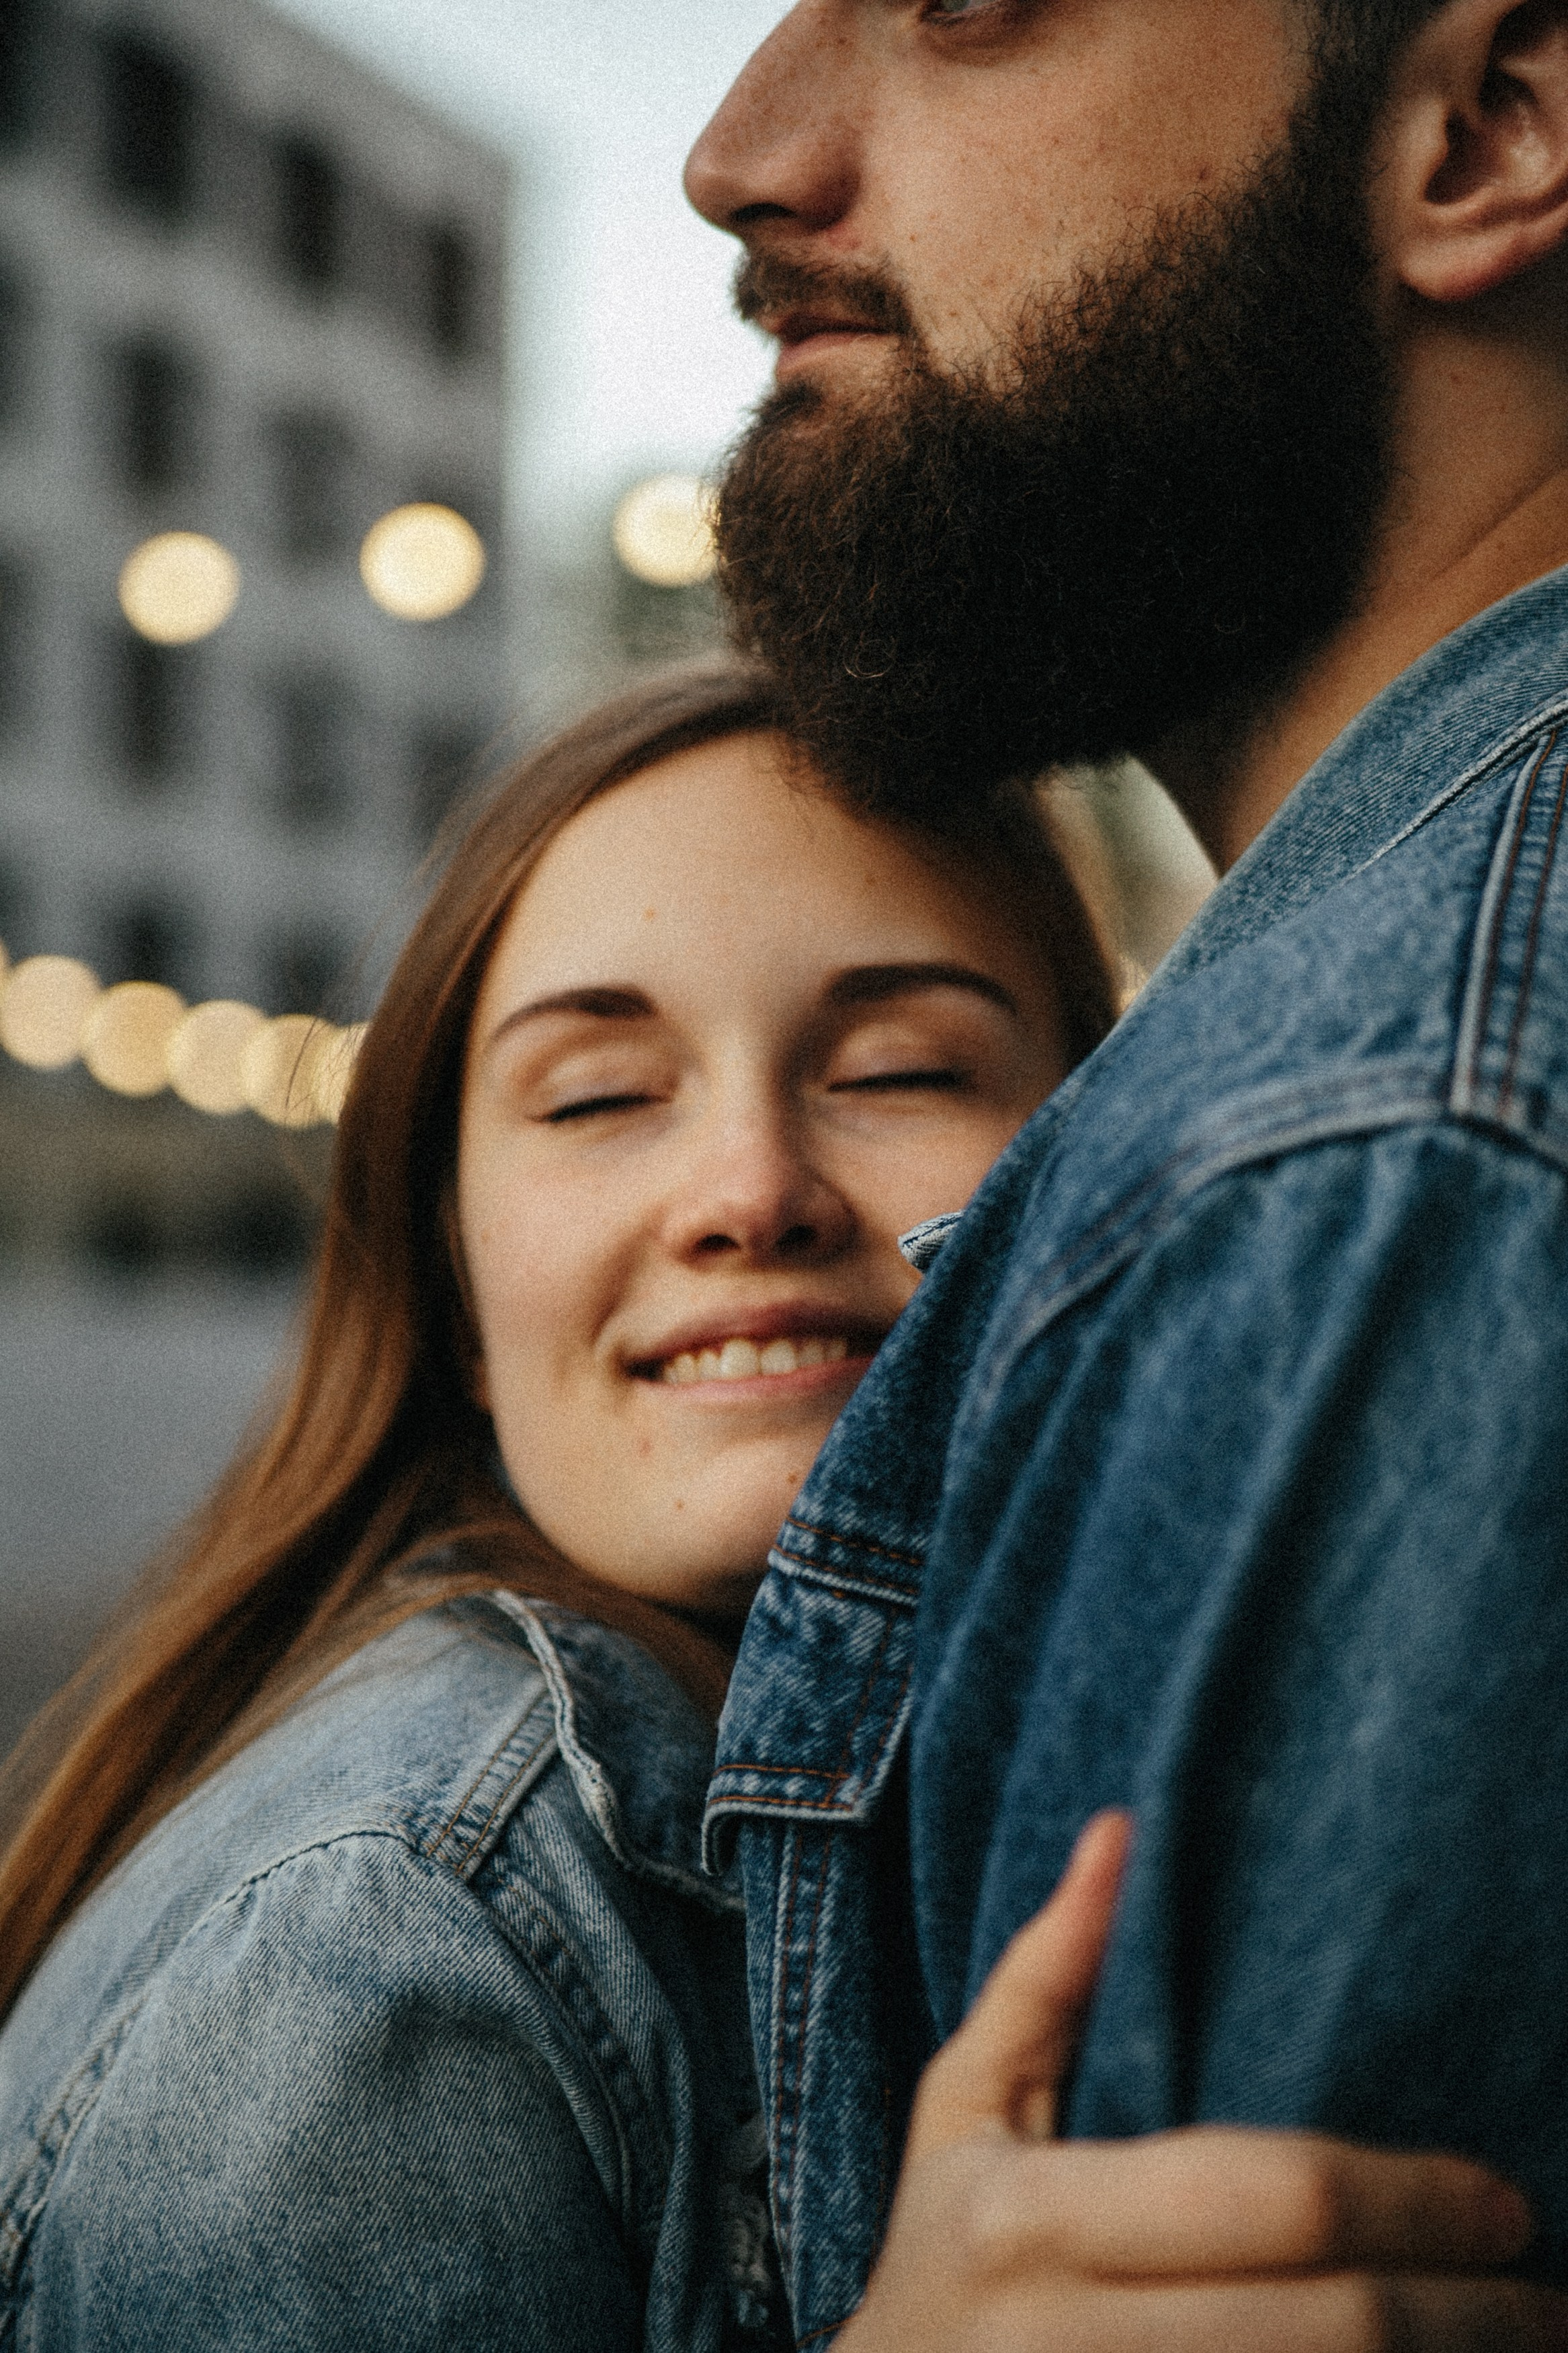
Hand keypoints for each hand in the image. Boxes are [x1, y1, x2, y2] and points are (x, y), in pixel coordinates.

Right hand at [838, 1813, 1567, 2351]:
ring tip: (1512, 2348)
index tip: (1503, 2201)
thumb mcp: (963, 2111)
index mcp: (1031, 2220)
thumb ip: (1044, 1979)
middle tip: (1542, 2298)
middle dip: (1468, 2316)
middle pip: (1332, 2328)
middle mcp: (1068, 2343)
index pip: (1271, 2199)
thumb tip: (1119, 1831)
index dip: (1411, 2200)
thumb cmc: (942, 2251)